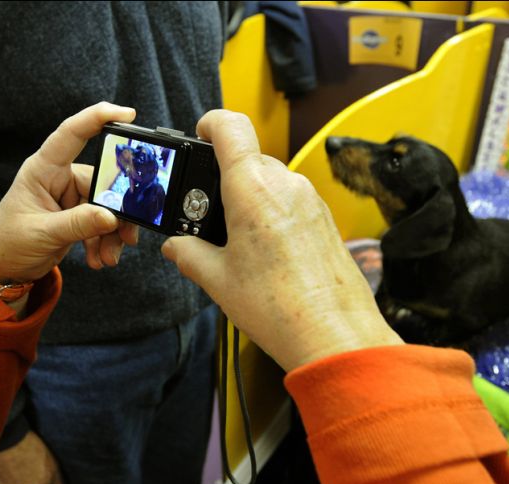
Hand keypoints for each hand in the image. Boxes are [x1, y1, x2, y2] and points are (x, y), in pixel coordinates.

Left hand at [0, 102, 139, 284]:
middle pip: (102, 181)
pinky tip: (100, 258)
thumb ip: (77, 224)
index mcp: (43, 169)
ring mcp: (70, 197)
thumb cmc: (7, 243)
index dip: (97, 118)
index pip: (71, 133)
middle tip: (126, 234)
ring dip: (112, 233)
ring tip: (109, 256)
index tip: (127, 113)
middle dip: (116, 210)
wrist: (0, 268)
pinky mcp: (77, 216)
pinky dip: (105, 240)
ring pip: (107, 206)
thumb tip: (112, 217)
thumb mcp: (42, 234)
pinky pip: (102, 222)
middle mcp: (59, 178)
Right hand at [161, 111, 402, 371]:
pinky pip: (291, 202)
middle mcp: (285, 184)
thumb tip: (175, 246)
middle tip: (208, 218)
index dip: (210, 124)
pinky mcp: (325, 218)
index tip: (199, 136)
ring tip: (238, 246)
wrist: (333, 334)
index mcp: (252, 189)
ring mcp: (310, 200)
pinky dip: (273, 215)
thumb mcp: (217, 280)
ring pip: (271, 182)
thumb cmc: (279, 307)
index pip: (229, 127)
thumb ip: (188, 254)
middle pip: (248, 159)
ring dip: (250, 201)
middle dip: (225, 181)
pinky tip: (266, 255)